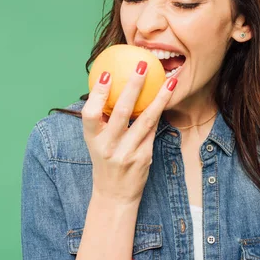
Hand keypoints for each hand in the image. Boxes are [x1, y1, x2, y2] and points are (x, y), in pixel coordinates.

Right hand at [81, 61, 176, 205]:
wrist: (115, 194)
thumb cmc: (105, 159)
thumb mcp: (96, 141)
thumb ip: (101, 118)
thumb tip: (108, 83)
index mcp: (93, 139)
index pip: (90, 114)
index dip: (97, 94)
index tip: (106, 74)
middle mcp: (109, 146)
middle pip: (122, 112)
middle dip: (133, 86)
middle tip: (142, 65)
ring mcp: (128, 152)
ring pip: (146, 120)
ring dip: (159, 97)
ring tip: (169, 80)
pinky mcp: (144, 157)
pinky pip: (153, 129)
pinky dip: (160, 111)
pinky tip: (168, 96)